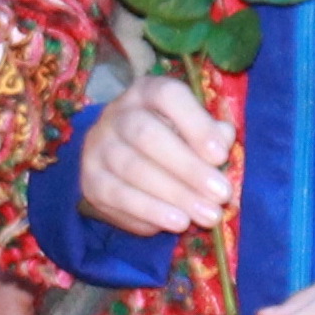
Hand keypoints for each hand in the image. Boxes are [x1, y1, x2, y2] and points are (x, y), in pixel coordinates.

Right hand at [75, 76, 238, 237]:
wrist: (117, 163)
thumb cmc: (168, 140)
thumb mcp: (192, 130)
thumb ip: (211, 133)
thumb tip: (224, 137)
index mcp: (146, 92)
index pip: (168, 96)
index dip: (196, 124)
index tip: (221, 155)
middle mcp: (117, 114)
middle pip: (147, 135)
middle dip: (188, 167)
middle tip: (220, 194)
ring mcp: (98, 147)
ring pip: (133, 169)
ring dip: (175, 195)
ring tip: (207, 215)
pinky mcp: (90, 181)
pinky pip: (118, 197)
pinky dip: (151, 212)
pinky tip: (178, 222)